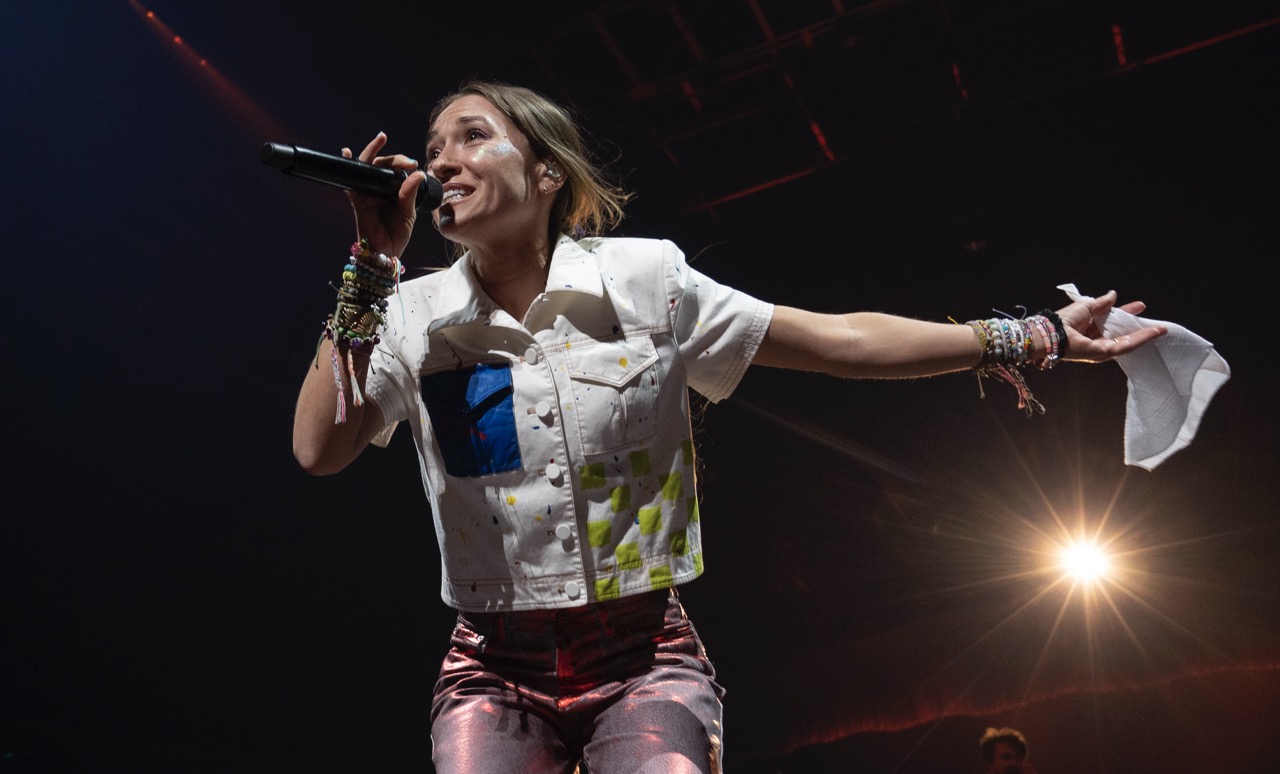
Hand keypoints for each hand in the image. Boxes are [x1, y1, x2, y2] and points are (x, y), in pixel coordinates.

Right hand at [342, 132, 425, 257]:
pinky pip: (350, 182)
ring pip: (367, 166)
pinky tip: (346, 153)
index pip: (395, 169)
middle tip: (407, 161)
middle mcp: (378, 188)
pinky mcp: (358, 200)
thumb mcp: (408, 212)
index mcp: (392, 189)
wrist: (386, 252)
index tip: (414, 164)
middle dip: (393, 158)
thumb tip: (418, 173)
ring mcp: (367, 192)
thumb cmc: (397, 233)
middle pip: (381, 164)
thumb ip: (410, 193)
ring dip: (372, 152)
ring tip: (381, 139)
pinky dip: (347, 166)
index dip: (403, 162)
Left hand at [1057, 289, 1166, 361]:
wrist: (1052, 333)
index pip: (1113, 321)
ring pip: (1129, 341)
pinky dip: (1141, 338)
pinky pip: (1126, 345)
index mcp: (1092, 328)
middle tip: (1157, 322)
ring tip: (1160, 328)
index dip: (1127, 313)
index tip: (1140, 306)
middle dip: (1139, 326)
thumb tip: (1114, 295)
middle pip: (1123, 333)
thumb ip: (1102, 303)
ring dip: (1145, 334)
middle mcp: (1098, 340)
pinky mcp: (1105, 353)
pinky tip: (1152, 332)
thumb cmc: (1064, 320)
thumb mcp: (1087, 307)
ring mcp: (1102, 348)